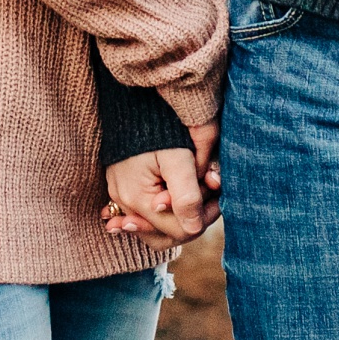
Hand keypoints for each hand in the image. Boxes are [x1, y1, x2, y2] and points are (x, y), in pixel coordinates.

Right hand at [102, 127, 218, 241]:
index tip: (218, 195)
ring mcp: (120, 199)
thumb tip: (194, 229)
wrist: (130, 104)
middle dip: (193, 218)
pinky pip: (145, 214)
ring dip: (181, 215)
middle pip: (167, 235)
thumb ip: (186, 195)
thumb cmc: (157, 129)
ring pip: (157, 227)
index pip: (180, 230)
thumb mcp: (178, 159)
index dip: (204, 217)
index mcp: (138, 200)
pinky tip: (177, 197)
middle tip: (210, 194)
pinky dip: (165, 209)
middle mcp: (125, 204)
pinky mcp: (121, 190)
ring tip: (197, 191)